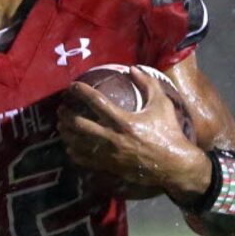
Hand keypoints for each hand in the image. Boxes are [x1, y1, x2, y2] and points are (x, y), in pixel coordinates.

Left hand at [58, 67, 212, 202]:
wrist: (173, 164)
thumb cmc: (169, 132)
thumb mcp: (162, 104)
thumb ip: (147, 83)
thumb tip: (133, 69)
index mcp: (124, 121)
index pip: (96, 102)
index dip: (81, 92)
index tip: (72, 86)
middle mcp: (113, 138)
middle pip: (80, 125)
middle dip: (67, 115)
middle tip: (61, 108)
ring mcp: (109, 154)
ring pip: (79, 144)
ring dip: (67, 133)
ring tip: (61, 125)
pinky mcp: (110, 166)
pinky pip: (85, 160)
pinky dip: (74, 152)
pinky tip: (70, 146)